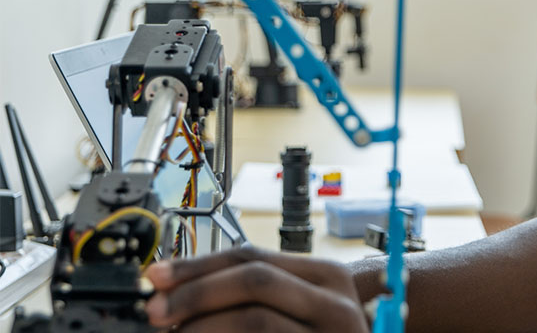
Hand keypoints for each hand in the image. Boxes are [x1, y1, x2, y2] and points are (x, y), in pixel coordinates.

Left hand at [144, 246, 369, 331]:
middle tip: (153, 309)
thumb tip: (181, 290)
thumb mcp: (302, 308)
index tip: (156, 276)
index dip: (198, 265)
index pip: (254, 257)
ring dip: (201, 327)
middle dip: (195, 292)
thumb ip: (256, 295)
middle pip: (254, 280)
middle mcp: (336, 304)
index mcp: (327, 276)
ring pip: (255, 320)